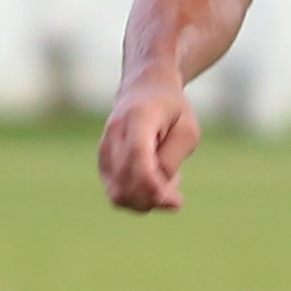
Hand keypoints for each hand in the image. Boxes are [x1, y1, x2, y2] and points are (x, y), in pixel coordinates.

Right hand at [98, 67, 202, 213]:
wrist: (143, 89)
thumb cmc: (171, 109)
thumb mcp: (187, 130)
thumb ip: (172, 160)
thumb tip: (157, 191)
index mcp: (138, 117)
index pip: (137, 155)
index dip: (152, 183)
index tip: (174, 201)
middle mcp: (114, 134)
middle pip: (126, 181)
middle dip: (155, 198)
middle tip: (177, 190)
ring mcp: (103, 150)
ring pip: (119, 194)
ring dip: (147, 200)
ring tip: (165, 179)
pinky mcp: (102, 164)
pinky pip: (117, 194)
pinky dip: (138, 198)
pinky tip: (153, 182)